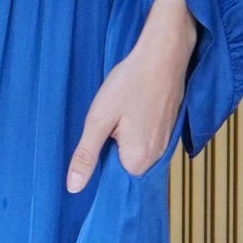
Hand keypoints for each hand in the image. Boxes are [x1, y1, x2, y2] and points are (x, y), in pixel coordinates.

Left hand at [65, 0, 198, 190]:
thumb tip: (74, 188)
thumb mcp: (99, 118)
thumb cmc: (130, 83)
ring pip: (134, 152)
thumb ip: (86, 155)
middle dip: (110, 149)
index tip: (96, 139)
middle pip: (123, 166)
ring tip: (121, 112)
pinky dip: (136, 130)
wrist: (164, 54)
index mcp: (138, 161)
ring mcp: (165, 145)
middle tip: (109, 120)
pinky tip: (132, 110)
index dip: (98, 163)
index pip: (111, 179)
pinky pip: (145, 141)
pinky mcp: (168, 131)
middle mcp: (156, 159)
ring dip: (123, 138)